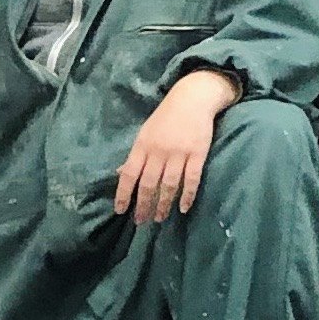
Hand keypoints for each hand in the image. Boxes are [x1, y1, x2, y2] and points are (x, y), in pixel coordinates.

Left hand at [112, 68, 239, 223]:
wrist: (192, 98)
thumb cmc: (166, 117)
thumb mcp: (145, 133)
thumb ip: (136, 155)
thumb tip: (121, 174)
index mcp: (142, 145)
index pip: (129, 174)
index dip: (123, 194)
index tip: (120, 210)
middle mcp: (158, 151)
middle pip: (149, 183)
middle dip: (144, 205)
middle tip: (141, 221)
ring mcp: (179, 153)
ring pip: (169, 185)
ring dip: (164, 204)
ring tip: (160, 218)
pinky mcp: (197, 153)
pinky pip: (192, 179)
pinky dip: (187, 195)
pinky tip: (184, 207)